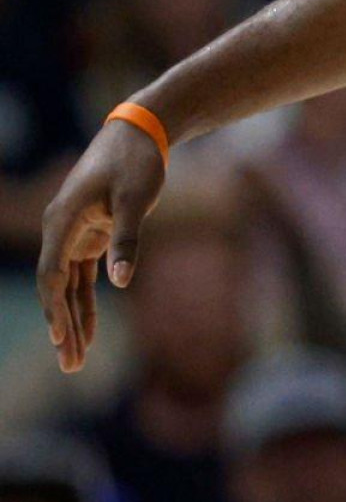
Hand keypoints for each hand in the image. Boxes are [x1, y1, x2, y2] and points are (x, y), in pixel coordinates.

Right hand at [35, 121, 168, 371]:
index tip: (61, 337)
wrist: (139, 135)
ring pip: (68, 287)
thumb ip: (128, 239)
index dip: (54, 308)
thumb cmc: (137, 163)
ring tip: (75, 360)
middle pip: (55, 288)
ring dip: (72, 321)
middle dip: (62, 327)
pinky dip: (85, 304)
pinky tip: (89, 332)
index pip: (51, 274)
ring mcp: (73, 235)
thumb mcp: (137, 200)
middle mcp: (60, 231)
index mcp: (62, 222)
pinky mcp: (91, 236)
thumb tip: (121, 282)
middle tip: (70, 365)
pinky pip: (82, 279)